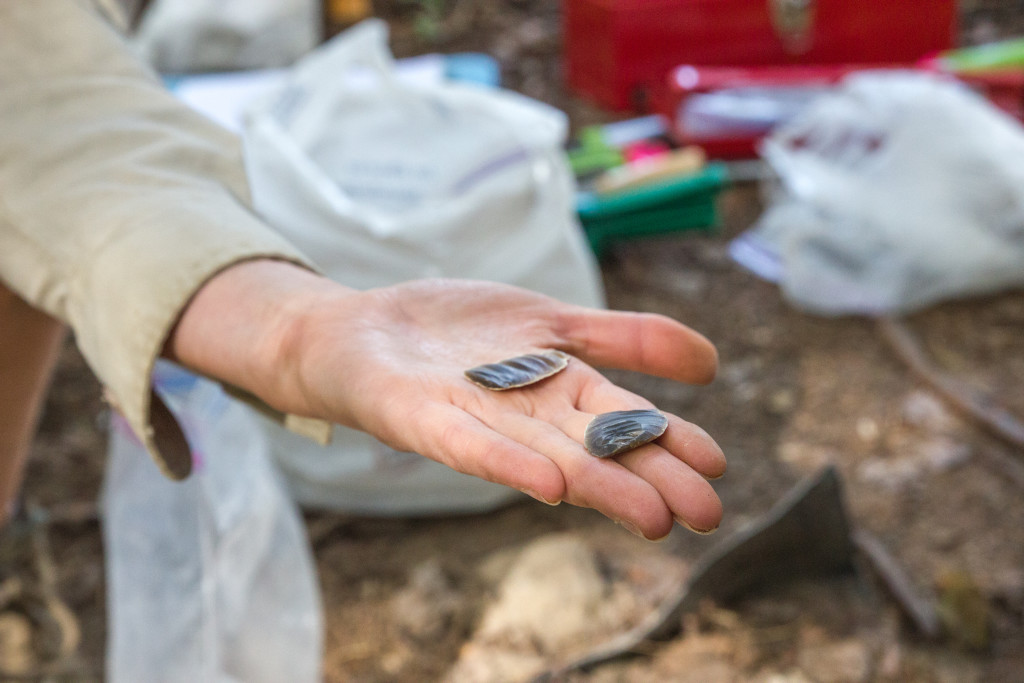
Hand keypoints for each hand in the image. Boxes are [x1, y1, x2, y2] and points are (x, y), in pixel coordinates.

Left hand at [170, 262, 724, 539]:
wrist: (360, 330)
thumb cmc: (458, 332)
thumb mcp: (551, 319)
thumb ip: (625, 338)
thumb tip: (712, 363)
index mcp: (560, 390)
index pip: (625, 420)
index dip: (670, 441)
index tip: (718, 469)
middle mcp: (524, 416)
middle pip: (594, 448)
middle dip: (648, 478)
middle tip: (703, 515)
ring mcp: (474, 420)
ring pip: (545, 455)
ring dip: (596, 484)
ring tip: (648, 515)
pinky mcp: (419, 419)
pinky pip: (466, 446)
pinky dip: (506, 463)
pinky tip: (546, 483)